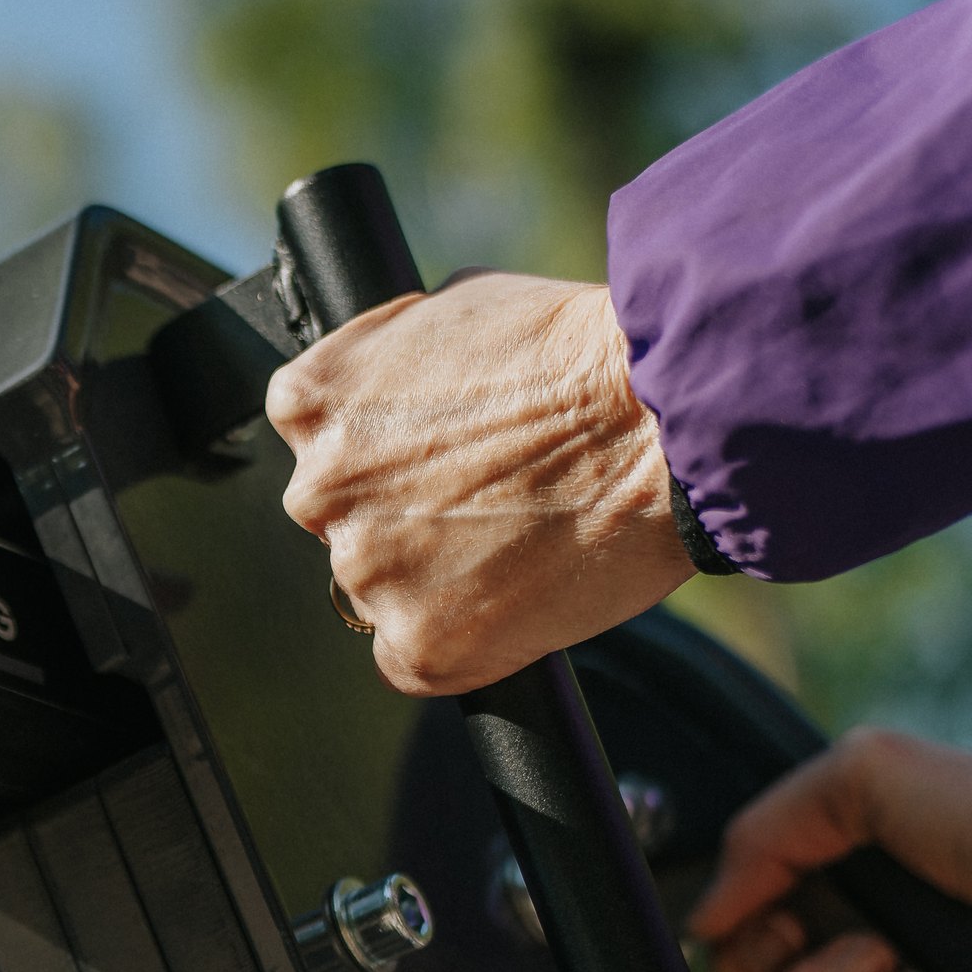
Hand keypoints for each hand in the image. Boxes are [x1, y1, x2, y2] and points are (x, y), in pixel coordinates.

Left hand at [265, 272, 690, 695]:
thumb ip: (394, 364)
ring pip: (381, 593)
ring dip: (433, 579)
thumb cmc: (577, 355)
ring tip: (520, 540)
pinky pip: (418, 660)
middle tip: (484, 500)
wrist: (659, 421)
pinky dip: (464, 642)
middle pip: (341, 521)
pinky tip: (517, 596)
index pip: (316, 441)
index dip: (382, 449)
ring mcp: (367, 572)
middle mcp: (320, 490)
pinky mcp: (421, 643)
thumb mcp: (453, 311)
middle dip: (400, 515)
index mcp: (312, 402)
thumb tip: (394, 389)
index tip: (431, 455)